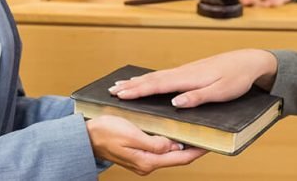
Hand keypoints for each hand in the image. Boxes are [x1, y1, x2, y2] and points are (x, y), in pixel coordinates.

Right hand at [85, 115, 206, 174]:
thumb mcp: (132, 135)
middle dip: (192, 147)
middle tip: (207, 135)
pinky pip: (159, 149)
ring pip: (168, 153)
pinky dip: (168, 142)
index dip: (197, 150)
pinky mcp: (138, 154)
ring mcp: (142, 160)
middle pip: (177, 157)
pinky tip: (172, 133)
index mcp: (147, 161)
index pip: (180, 158)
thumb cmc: (105, 132)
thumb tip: (175, 145)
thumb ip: (155, 143)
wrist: (85, 136)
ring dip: (180, 144)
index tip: (211, 143)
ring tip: (194, 133)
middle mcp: (147, 164)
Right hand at [109, 49, 277, 107]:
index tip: (120, 94)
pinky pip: (164, 76)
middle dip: (131, 85)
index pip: (158, 85)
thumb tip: (176, 102)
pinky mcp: (190, 72)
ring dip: (138, 81)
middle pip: (152, 79)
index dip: (138, 91)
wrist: (250, 61)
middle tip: (111, 90)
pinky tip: (146, 81)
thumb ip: (198, 97)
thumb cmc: (238, 78)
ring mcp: (186, 71)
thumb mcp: (222, 92)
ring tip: (121, 85)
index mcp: (189, 78)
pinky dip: (150, 79)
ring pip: (157, 76)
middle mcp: (184, 72)